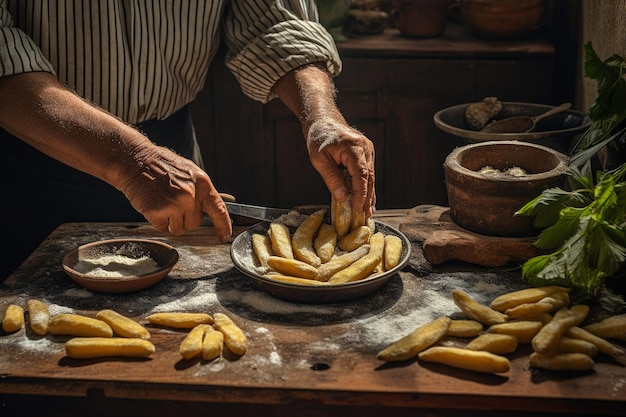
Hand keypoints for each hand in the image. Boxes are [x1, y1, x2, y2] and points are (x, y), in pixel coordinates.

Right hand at [118, 145, 232, 240]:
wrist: (134, 160)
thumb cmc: (161, 166)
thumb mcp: (188, 172)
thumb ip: (201, 192)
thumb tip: (211, 211)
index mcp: (201, 183)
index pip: (219, 209)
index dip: (223, 225)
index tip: (225, 236)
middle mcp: (191, 194)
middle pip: (195, 223)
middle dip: (185, 218)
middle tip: (173, 202)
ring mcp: (174, 204)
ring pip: (179, 228)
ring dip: (171, 221)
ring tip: (163, 202)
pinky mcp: (158, 211)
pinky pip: (163, 227)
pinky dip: (157, 220)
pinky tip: (153, 204)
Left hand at [306, 118, 375, 216]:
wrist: (323, 120)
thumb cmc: (318, 137)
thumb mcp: (319, 159)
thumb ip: (332, 178)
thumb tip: (343, 198)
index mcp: (354, 147)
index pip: (361, 175)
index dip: (361, 194)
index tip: (358, 209)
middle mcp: (365, 148)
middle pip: (369, 178)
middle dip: (367, 198)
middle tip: (365, 216)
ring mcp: (368, 150)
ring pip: (371, 176)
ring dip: (369, 195)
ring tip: (367, 212)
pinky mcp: (366, 154)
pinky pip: (367, 173)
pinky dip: (366, 186)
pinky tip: (366, 200)